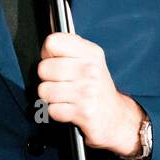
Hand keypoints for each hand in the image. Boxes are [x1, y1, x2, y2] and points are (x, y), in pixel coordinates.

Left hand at [36, 31, 143, 155]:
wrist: (116, 116)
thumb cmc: (96, 87)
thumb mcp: (89, 60)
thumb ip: (69, 49)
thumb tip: (46, 49)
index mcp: (90, 53)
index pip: (52, 43)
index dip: (48, 54)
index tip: (56, 62)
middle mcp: (90, 70)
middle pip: (43, 68)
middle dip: (47, 79)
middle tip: (61, 84)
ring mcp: (88, 91)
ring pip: (44, 90)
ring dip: (50, 98)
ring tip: (65, 97)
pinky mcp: (84, 112)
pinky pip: (52, 110)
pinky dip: (57, 112)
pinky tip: (69, 109)